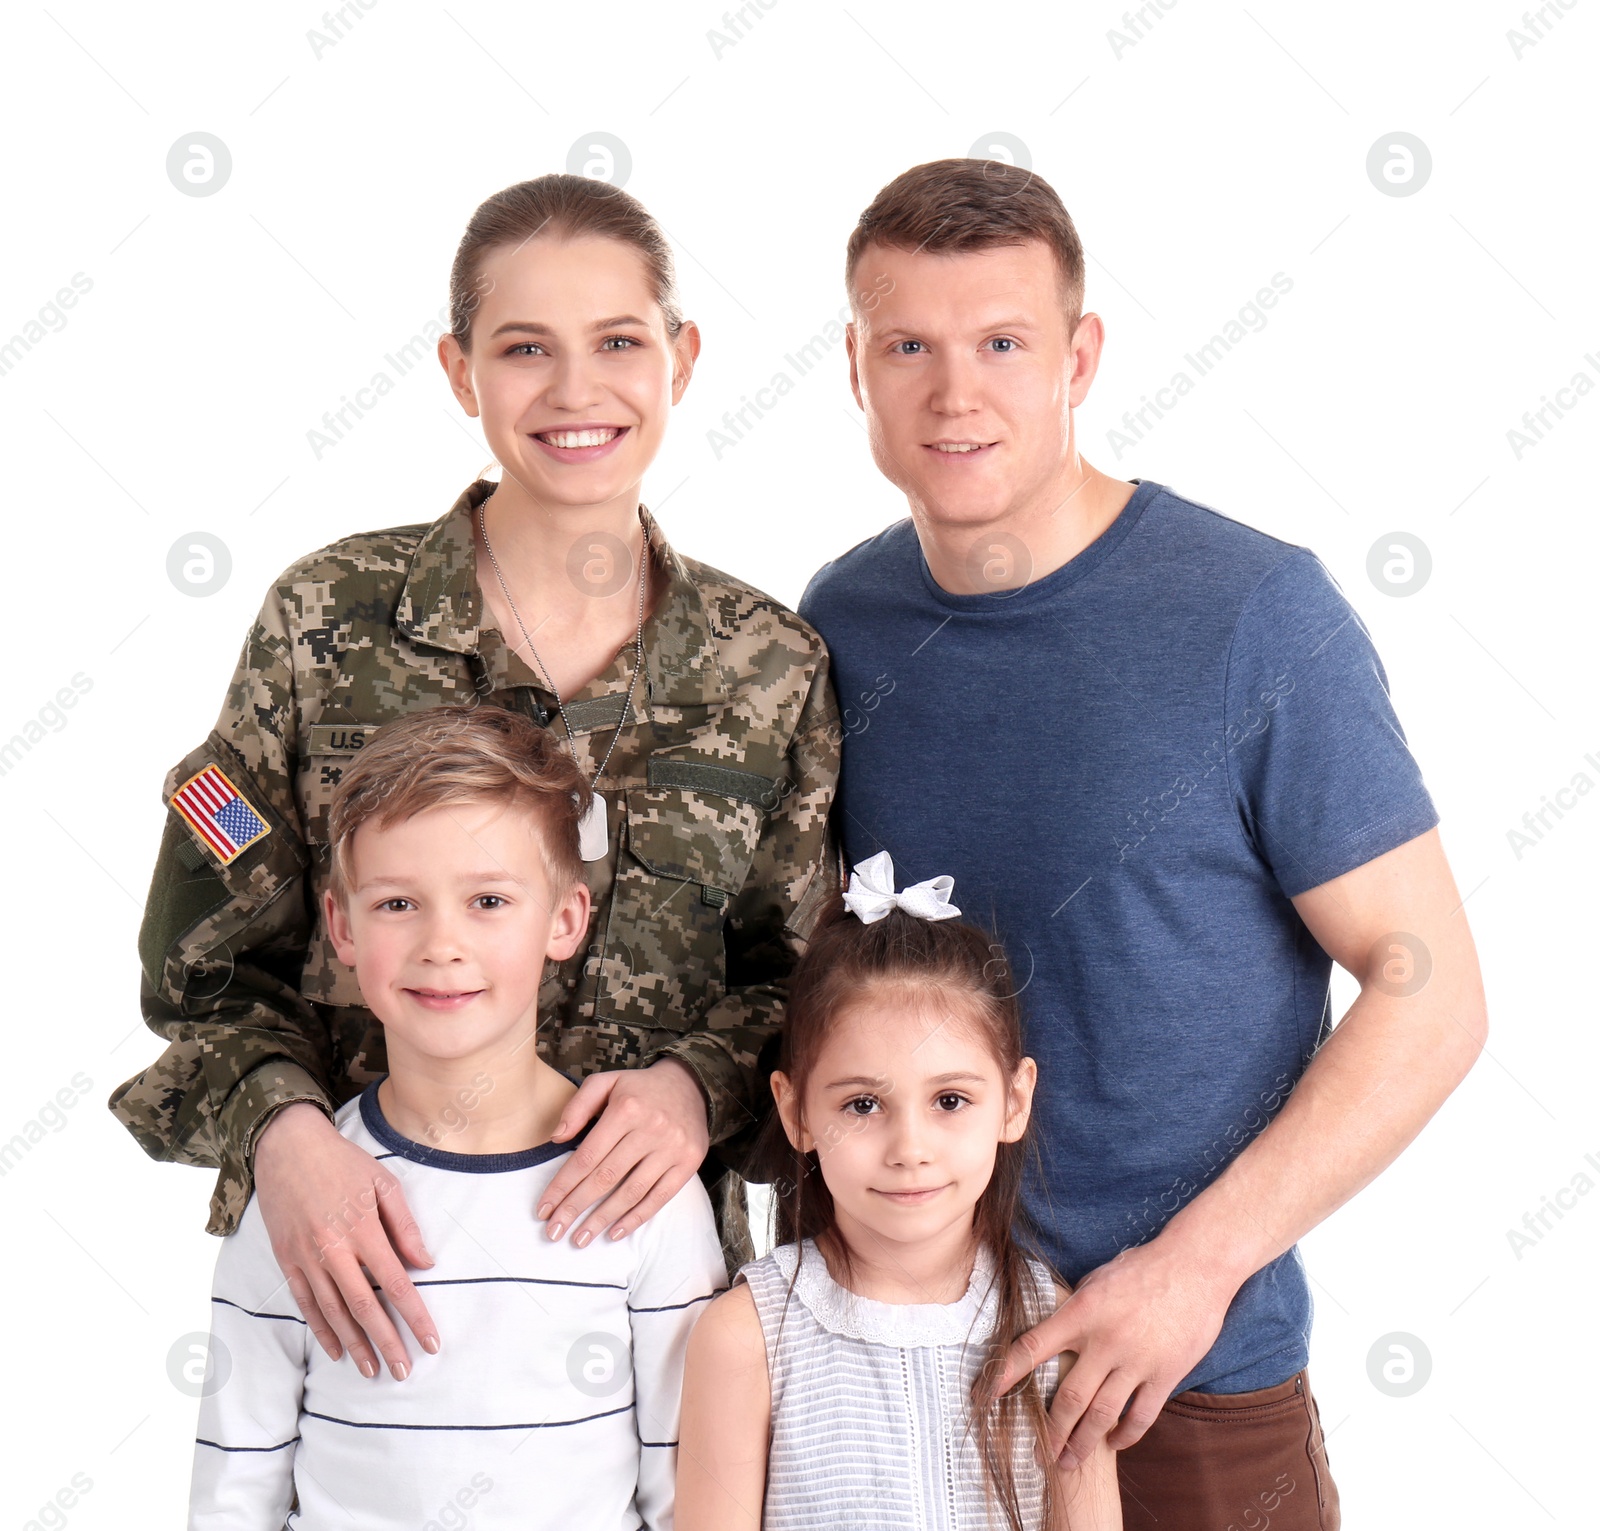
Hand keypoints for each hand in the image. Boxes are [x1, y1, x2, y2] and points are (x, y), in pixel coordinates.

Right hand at [254, 1102, 438, 1379]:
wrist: (287, 1147)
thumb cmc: (342, 1162)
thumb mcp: (383, 1183)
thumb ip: (405, 1225)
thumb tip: (425, 1263)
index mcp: (362, 1229)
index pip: (396, 1283)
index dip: (415, 1316)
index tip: (431, 1342)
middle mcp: (333, 1249)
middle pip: (364, 1307)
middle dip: (387, 1342)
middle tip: (403, 1372)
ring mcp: (306, 1258)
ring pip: (333, 1312)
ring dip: (355, 1344)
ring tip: (373, 1370)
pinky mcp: (287, 1260)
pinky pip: (305, 1303)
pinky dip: (321, 1330)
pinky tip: (337, 1350)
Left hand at [538, 1059, 709, 1246]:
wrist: (690, 1085)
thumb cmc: (639, 1088)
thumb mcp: (606, 1082)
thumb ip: (578, 1107)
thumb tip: (556, 1138)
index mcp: (626, 1108)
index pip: (587, 1156)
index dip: (562, 1186)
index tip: (543, 1209)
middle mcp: (651, 1128)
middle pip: (605, 1178)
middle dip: (575, 1208)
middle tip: (554, 1231)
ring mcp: (672, 1147)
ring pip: (631, 1192)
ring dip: (602, 1219)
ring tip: (580, 1238)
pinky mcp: (689, 1162)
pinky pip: (660, 1197)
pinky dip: (637, 1218)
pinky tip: (615, 1232)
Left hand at [994, 1235, 1239, 1468]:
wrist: (1195, 1265)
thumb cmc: (1141, 1268)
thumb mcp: (1095, 1280)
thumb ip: (1072, 1310)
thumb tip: (1048, 1331)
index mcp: (1080, 1312)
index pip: (1032, 1347)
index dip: (1005, 1374)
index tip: (986, 1396)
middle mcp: (1105, 1340)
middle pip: (1068, 1398)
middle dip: (1050, 1432)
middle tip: (1040, 1454)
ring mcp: (1136, 1360)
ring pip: (1102, 1416)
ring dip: (1083, 1443)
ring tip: (1070, 1460)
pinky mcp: (1166, 1374)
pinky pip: (1141, 1416)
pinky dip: (1125, 1435)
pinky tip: (1114, 1442)